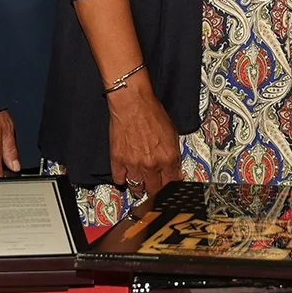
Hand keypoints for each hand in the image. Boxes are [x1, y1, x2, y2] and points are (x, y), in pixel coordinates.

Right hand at [105, 79, 181, 198]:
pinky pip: (119, 179)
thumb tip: (173, 166)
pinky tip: (125, 175)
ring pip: (137, 187)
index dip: (171, 185)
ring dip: (139, 187)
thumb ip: (173, 153)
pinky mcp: (118, 160)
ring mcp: (133, 164)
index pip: (172, 182)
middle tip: (154, 188)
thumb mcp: (172, 132)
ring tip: (139, 186)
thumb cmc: (151, 112)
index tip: (169, 186)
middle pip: (154, 189)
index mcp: (168, 157)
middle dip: (155, 190)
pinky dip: (122, 179)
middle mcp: (151, 164)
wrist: (132, 103)